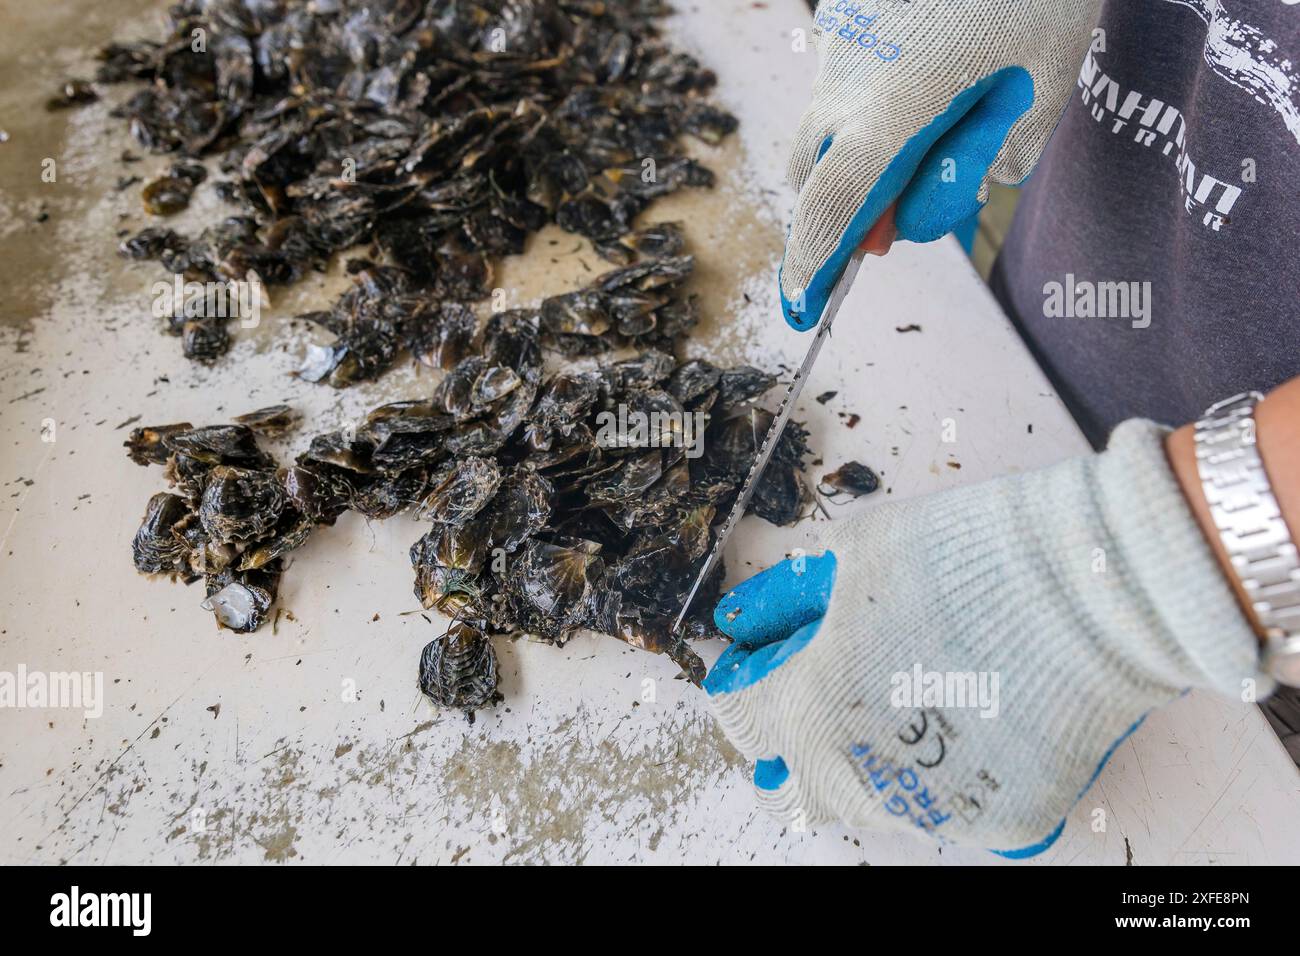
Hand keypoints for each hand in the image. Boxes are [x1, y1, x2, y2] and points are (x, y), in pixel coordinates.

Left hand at [705, 421, 1265, 855]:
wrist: (1092, 586)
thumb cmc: (967, 558)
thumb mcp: (853, 553)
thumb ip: (787, 599)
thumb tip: (742, 619)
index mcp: (810, 707)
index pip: (741, 718)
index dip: (743, 681)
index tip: (757, 660)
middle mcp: (860, 776)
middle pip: (790, 788)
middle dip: (785, 745)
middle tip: (811, 696)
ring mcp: (932, 809)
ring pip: (865, 803)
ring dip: (858, 759)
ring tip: (897, 695)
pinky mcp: (997, 823)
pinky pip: (947, 807)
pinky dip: (941, 771)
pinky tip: (963, 717)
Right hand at [781, 0, 1102, 328]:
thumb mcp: (1037, 93)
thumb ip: (981, 165)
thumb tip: (935, 203)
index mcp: (888, 115)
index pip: (829, 211)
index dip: (812, 265)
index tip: (802, 303)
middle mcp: (843, 82)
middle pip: (812, 176)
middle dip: (846, 215)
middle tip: (897, 230)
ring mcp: (836, 44)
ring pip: (824, 129)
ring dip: (860, 159)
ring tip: (934, 140)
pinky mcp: (844, 16)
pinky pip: (842, 83)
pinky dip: (871, 109)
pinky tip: (933, 79)